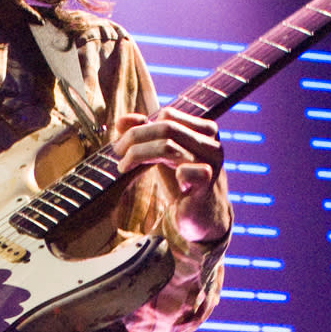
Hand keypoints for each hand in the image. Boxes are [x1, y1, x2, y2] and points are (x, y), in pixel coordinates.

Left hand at [111, 107, 232, 243]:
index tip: (123, 142)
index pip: (168, 114)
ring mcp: (212, 161)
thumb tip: (122, 121)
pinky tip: (169, 185)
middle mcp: (211, 142)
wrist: (205, 218)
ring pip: (168, 146)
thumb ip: (146, 135)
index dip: (141, 125)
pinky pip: (184, 171)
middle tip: (117, 152)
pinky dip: (171, 177)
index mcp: (204, 130)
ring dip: (139, 154)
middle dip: (135, 137)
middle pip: (166, 127)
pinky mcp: (208, 182)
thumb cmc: (183, 184)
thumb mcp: (163, 156)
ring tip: (124, 167)